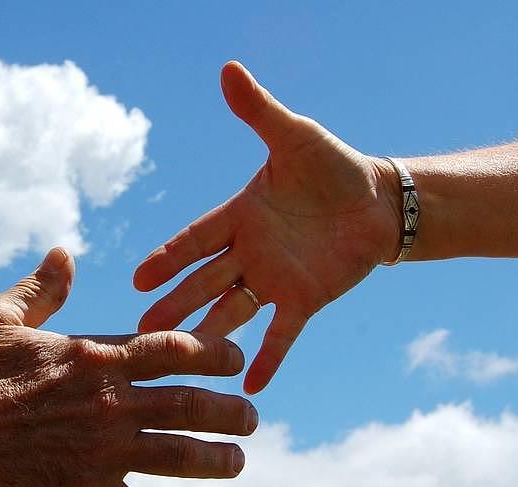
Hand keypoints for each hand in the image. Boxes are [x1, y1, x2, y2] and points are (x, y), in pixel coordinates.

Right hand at [0, 247, 256, 486]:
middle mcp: (110, 401)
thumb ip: (39, 288)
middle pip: (190, 402)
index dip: (214, 353)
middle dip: (230, 409)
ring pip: (179, 454)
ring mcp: (101, 449)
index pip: (173, 349)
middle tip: (251, 417)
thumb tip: (64, 253)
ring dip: (217, 459)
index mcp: (94, 357)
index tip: (236, 358)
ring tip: (239, 461)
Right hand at [134, 61, 401, 393]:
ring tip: (180, 363)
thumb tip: (228, 69)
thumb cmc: (333, 166)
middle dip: (173, 306)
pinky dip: (268, 356)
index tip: (138, 278)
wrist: (379, 201)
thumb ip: (260, 112)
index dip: (169, 258)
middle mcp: (248, 252)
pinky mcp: (303, 299)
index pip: (195, 239)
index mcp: (239, 215)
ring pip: (231, 311)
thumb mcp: (295, 136)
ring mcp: (273, 279)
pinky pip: (281, 332)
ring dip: (207, 336)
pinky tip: (252, 385)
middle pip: (203, 283)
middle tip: (140, 331)